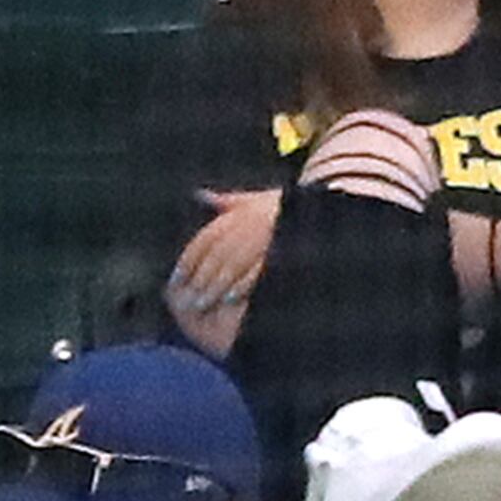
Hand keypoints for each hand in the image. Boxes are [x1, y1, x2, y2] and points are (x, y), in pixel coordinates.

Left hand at [168, 189, 280, 346]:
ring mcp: (267, 237)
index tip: (175, 279)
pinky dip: (241, 284)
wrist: (325, 207)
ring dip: (214, 287)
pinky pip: (257, 269)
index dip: (189, 260)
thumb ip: (229, 201)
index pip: (208, 239)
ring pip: (234, 265)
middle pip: (218, 256)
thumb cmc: (286, 207)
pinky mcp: (282, 252)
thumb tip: (201, 195)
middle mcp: (253, 223)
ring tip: (200, 305)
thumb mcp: (257, 199)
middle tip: (184, 301)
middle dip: (199, 280)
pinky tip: (227, 299)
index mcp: (244, 211)